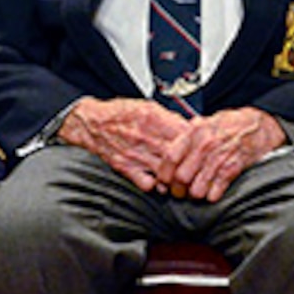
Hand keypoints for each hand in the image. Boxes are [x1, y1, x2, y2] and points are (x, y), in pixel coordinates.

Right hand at [56, 96, 192, 190]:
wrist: (92, 124)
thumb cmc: (119, 114)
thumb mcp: (147, 106)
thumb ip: (169, 118)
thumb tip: (189, 126)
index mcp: (153, 119)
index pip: (185, 134)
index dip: (197, 142)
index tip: (201, 147)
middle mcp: (146, 137)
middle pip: (179, 156)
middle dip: (191, 164)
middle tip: (197, 169)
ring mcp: (137, 155)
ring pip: (167, 174)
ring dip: (177, 179)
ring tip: (182, 180)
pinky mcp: (126, 168)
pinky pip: (148, 184)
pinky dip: (157, 187)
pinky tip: (161, 183)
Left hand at [156, 107, 285, 201]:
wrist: (259, 126)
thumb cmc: (230, 125)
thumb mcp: (205, 122)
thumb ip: (186, 136)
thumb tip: (167, 153)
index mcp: (195, 132)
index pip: (170, 157)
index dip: (164, 174)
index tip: (164, 182)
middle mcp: (206, 144)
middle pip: (181, 177)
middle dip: (178, 189)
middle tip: (179, 191)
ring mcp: (220, 157)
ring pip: (197, 189)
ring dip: (195, 195)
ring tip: (196, 192)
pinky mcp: (233, 169)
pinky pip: (215, 192)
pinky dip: (211, 196)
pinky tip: (212, 192)